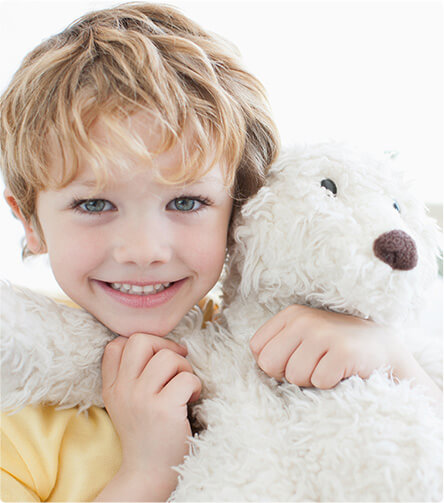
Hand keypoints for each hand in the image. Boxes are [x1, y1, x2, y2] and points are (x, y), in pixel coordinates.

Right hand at [99, 333, 200, 500]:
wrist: (148, 472)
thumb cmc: (146, 432)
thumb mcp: (124, 401)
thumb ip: (130, 374)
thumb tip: (162, 344)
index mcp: (112, 386)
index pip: (116, 344)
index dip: (143, 344)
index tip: (157, 358)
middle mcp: (122, 389)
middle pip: (141, 340)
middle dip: (166, 347)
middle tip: (176, 366)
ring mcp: (141, 399)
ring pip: (168, 357)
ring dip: (184, 368)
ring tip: (185, 386)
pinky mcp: (163, 409)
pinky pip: (186, 378)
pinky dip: (196, 385)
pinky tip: (192, 399)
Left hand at [250, 305, 399, 388]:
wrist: (381, 345)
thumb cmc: (334, 345)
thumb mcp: (303, 335)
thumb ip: (278, 345)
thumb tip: (260, 363)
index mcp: (290, 315)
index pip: (257, 348)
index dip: (273, 363)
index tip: (293, 359)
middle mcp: (304, 320)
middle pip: (269, 363)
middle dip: (287, 374)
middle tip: (311, 366)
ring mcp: (324, 334)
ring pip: (295, 377)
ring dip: (311, 380)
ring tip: (328, 366)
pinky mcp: (343, 352)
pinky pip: (319, 382)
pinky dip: (330, 383)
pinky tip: (341, 371)